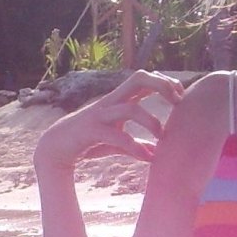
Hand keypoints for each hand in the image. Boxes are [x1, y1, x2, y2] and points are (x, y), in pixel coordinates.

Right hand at [34, 71, 185, 174]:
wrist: (56, 147)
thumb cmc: (89, 140)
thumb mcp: (116, 141)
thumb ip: (136, 144)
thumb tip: (155, 155)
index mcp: (118, 100)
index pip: (144, 78)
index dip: (165, 81)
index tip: (180, 96)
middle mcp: (111, 102)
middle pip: (138, 78)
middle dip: (162, 85)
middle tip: (177, 102)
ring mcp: (100, 114)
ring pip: (130, 108)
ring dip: (151, 121)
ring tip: (162, 136)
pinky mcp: (91, 131)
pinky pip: (116, 136)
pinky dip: (134, 147)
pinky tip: (146, 157)